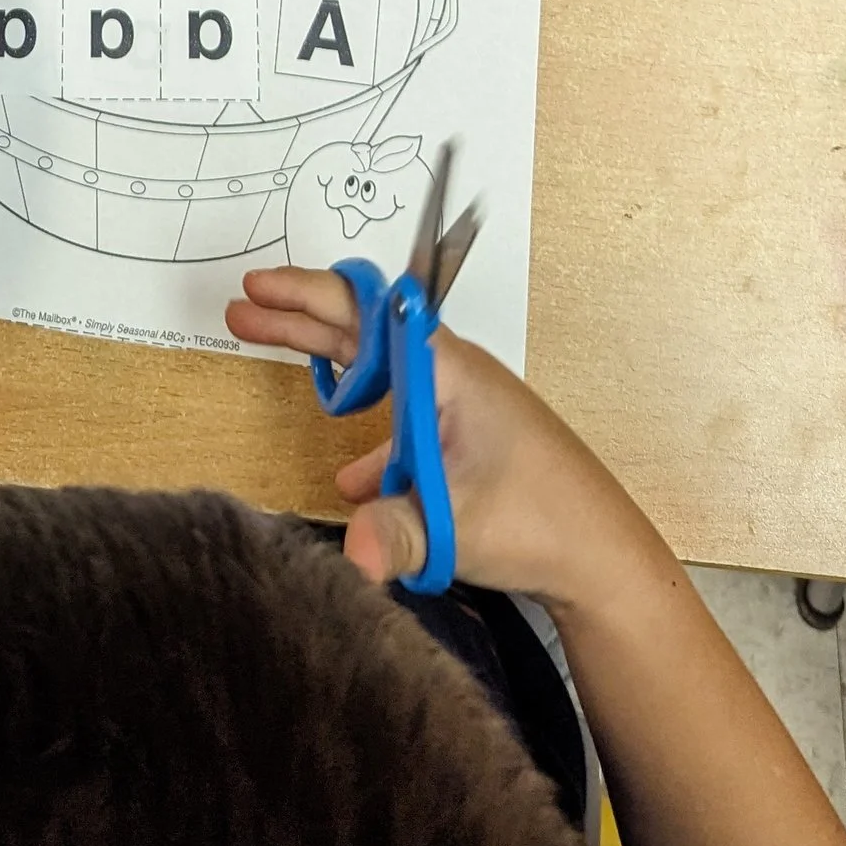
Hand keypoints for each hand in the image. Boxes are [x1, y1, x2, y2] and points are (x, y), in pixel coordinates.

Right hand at [228, 269, 651, 610]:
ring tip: (271, 351)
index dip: (312, 295)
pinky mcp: (463, 442)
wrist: (601, 556)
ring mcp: (457, 406)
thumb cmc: (543, 521)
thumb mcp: (456, 524)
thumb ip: (396, 533)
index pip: (368, 312)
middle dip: (302, 314)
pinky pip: (400, 421)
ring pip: (377, 370)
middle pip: (364, 330)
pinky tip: (349, 481)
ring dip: (324, 360)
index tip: (260, 288)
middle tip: (244, 305)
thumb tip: (350, 551)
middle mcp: (450, 376)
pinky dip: (366, 437)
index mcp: (446, 370)